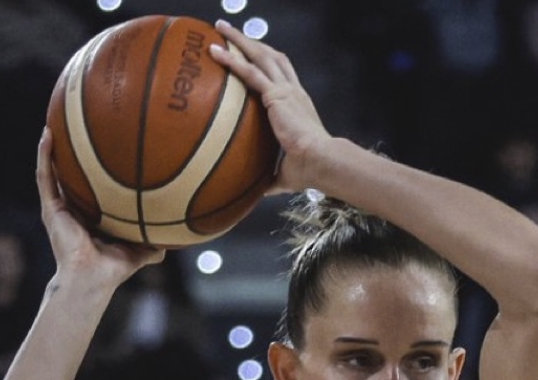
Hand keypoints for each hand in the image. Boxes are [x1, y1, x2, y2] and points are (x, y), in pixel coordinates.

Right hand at [36, 128, 163, 291]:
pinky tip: (48, 134)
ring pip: (53, 170)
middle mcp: (74, 209)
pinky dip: (45, 155)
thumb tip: (175, 241)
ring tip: (55, 119)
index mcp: (92, 216)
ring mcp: (60, 207)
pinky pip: (45, 176)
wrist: (92, 279)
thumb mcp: (140, 251)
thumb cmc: (113, 269)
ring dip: (52, 146)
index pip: (92, 187)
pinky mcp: (50, 208)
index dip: (95, 170)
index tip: (104, 147)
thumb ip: (154, 245)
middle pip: (72, 174)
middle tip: (78, 125)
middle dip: (73, 152)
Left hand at [209, 22, 332, 194]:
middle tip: (231, 33)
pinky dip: (232, 59)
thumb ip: (273, 178)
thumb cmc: (310, 170)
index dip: (268, 63)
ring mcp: (286, 90)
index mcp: (298, 105)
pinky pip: (250, 72)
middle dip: (252, 43)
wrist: (322, 161)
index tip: (254, 56)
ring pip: (261, 55)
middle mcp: (294, 92)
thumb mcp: (287, 174)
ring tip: (221, 29)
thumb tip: (259, 192)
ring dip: (240, 40)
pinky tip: (215, 53)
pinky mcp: (277, 95)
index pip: (283, 76)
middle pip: (272, 57)